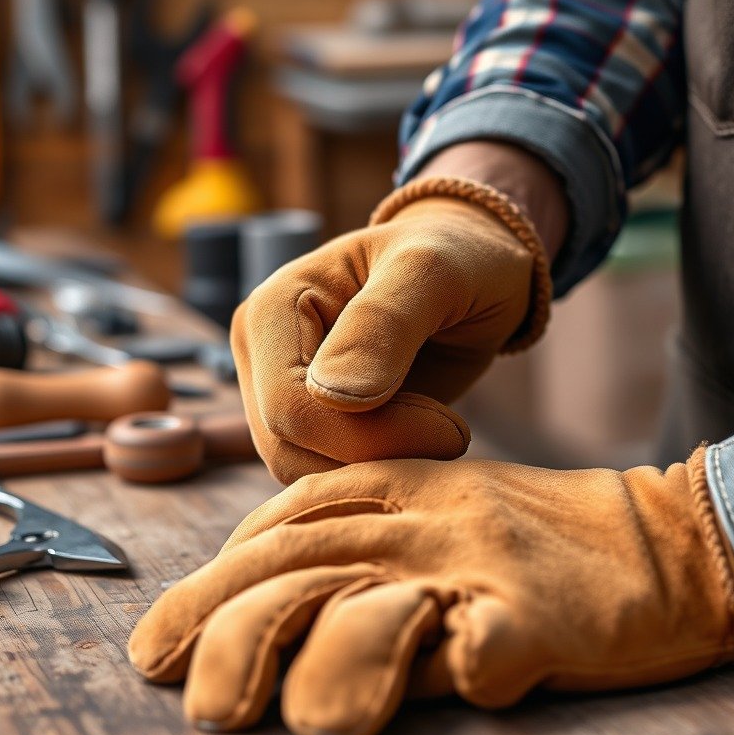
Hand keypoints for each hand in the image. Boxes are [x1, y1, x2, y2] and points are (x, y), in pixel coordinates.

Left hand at [129, 450, 733, 734]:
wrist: (672, 538)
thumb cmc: (545, 539)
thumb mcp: (445, 512)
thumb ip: (367, 534)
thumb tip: (269, 597)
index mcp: (404, 485)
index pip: (288, 519)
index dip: (217, 574)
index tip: (167, 632)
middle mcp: (432, 516)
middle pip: (304, 564)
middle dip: (226, 624)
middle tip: (175, 685)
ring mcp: (484, 564)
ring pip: (371, 610)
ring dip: (314, 670)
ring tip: (268, 723)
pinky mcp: (541, 615)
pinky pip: (481, 654)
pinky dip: (455, 679)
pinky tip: (450, 700)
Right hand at [230, 177, 550, 484]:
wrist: (473, 273)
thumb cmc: (458, 258)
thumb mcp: (435, 271)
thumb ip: (385, 322)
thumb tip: (330, 393)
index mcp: (270, 309)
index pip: (290, 409)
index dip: (370, 437)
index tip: (452, 428)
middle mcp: (260, 355)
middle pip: (290, 451)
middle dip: (377, 457)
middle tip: (452, 431)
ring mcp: (280, 393)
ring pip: (306, 473)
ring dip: (380, 469)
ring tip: (438, 428)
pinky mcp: (311, 426)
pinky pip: (329, 476)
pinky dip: (380, 472)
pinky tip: (422, 440)